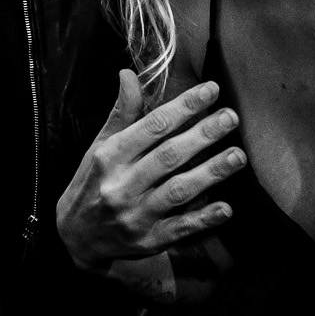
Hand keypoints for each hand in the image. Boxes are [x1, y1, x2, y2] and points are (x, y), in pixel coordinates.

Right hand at [55, 70, 245, 271]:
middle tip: (231, 117)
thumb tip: (129, 74)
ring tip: (237, 156)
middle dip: (203, 135)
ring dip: (210, 173)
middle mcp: (121, 184)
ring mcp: (135, 215)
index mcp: (110, 155)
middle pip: (168, 156)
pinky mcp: (149, 240)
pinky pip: (180, 228)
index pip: (152, 126)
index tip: (210, 91)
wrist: (77, 236)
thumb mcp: (100, 145)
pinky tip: (226, 208)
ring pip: (178, 190)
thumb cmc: (92, 182)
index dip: (183, 107)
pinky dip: (204, 219)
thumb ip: (121, 113)